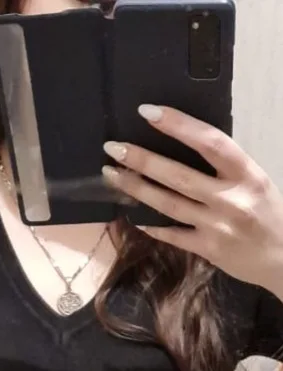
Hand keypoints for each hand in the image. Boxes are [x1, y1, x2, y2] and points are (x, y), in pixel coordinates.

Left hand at [102, 105, 282, 293]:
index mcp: (247, 174)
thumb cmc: (269, 214)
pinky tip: (131, 215)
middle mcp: (231, 198)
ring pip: (168, 204)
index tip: (148, 113)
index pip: (210, 142)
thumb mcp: (255, 181)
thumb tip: (183, 144)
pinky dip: (151, 225)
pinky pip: (172, 234)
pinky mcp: (208, 249)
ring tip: (111, 175)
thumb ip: (224, 168)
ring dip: (136, 188)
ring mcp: (217, 226)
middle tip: (113, 148)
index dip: (178, 125)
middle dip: (141, 160)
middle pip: (178, 175)